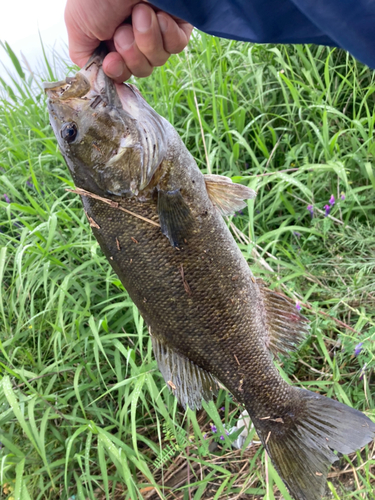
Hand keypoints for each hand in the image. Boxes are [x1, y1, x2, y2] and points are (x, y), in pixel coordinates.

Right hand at [65, 0, 192, 81]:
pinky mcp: (178, 24)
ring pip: (158, 60)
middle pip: (141, 70)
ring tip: (140, 12)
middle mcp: (135, 36)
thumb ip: (84, 57)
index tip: (111, 62)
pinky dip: (166, 33)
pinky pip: (176, 46)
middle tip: (123, 28)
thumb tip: (94, 77)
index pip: (120, 73)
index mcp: (112, 39)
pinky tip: (158, 14)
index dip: (117, 72)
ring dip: (146, 38)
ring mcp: (158, 31)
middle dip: (131, 53)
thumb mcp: (78, 25)